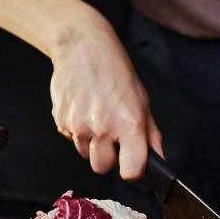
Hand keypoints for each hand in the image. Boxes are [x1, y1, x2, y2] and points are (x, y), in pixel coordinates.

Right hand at [50, 15, 162, 178]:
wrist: (82, 47)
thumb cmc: (116, 72)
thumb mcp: (143, 102)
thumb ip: (151, 136)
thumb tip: (160, 161)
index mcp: (128, 124)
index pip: (131, 171)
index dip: (132, 170)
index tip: (132, 163)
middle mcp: (102, 127)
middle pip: (102, 168)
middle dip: (108, 158)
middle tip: (113, 138)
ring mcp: (78, 125)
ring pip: (84, 154)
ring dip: (91, 143)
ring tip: (97, 116)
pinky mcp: (60, 120)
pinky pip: (71, 139)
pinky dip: (78, 131)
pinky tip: (84, 109)